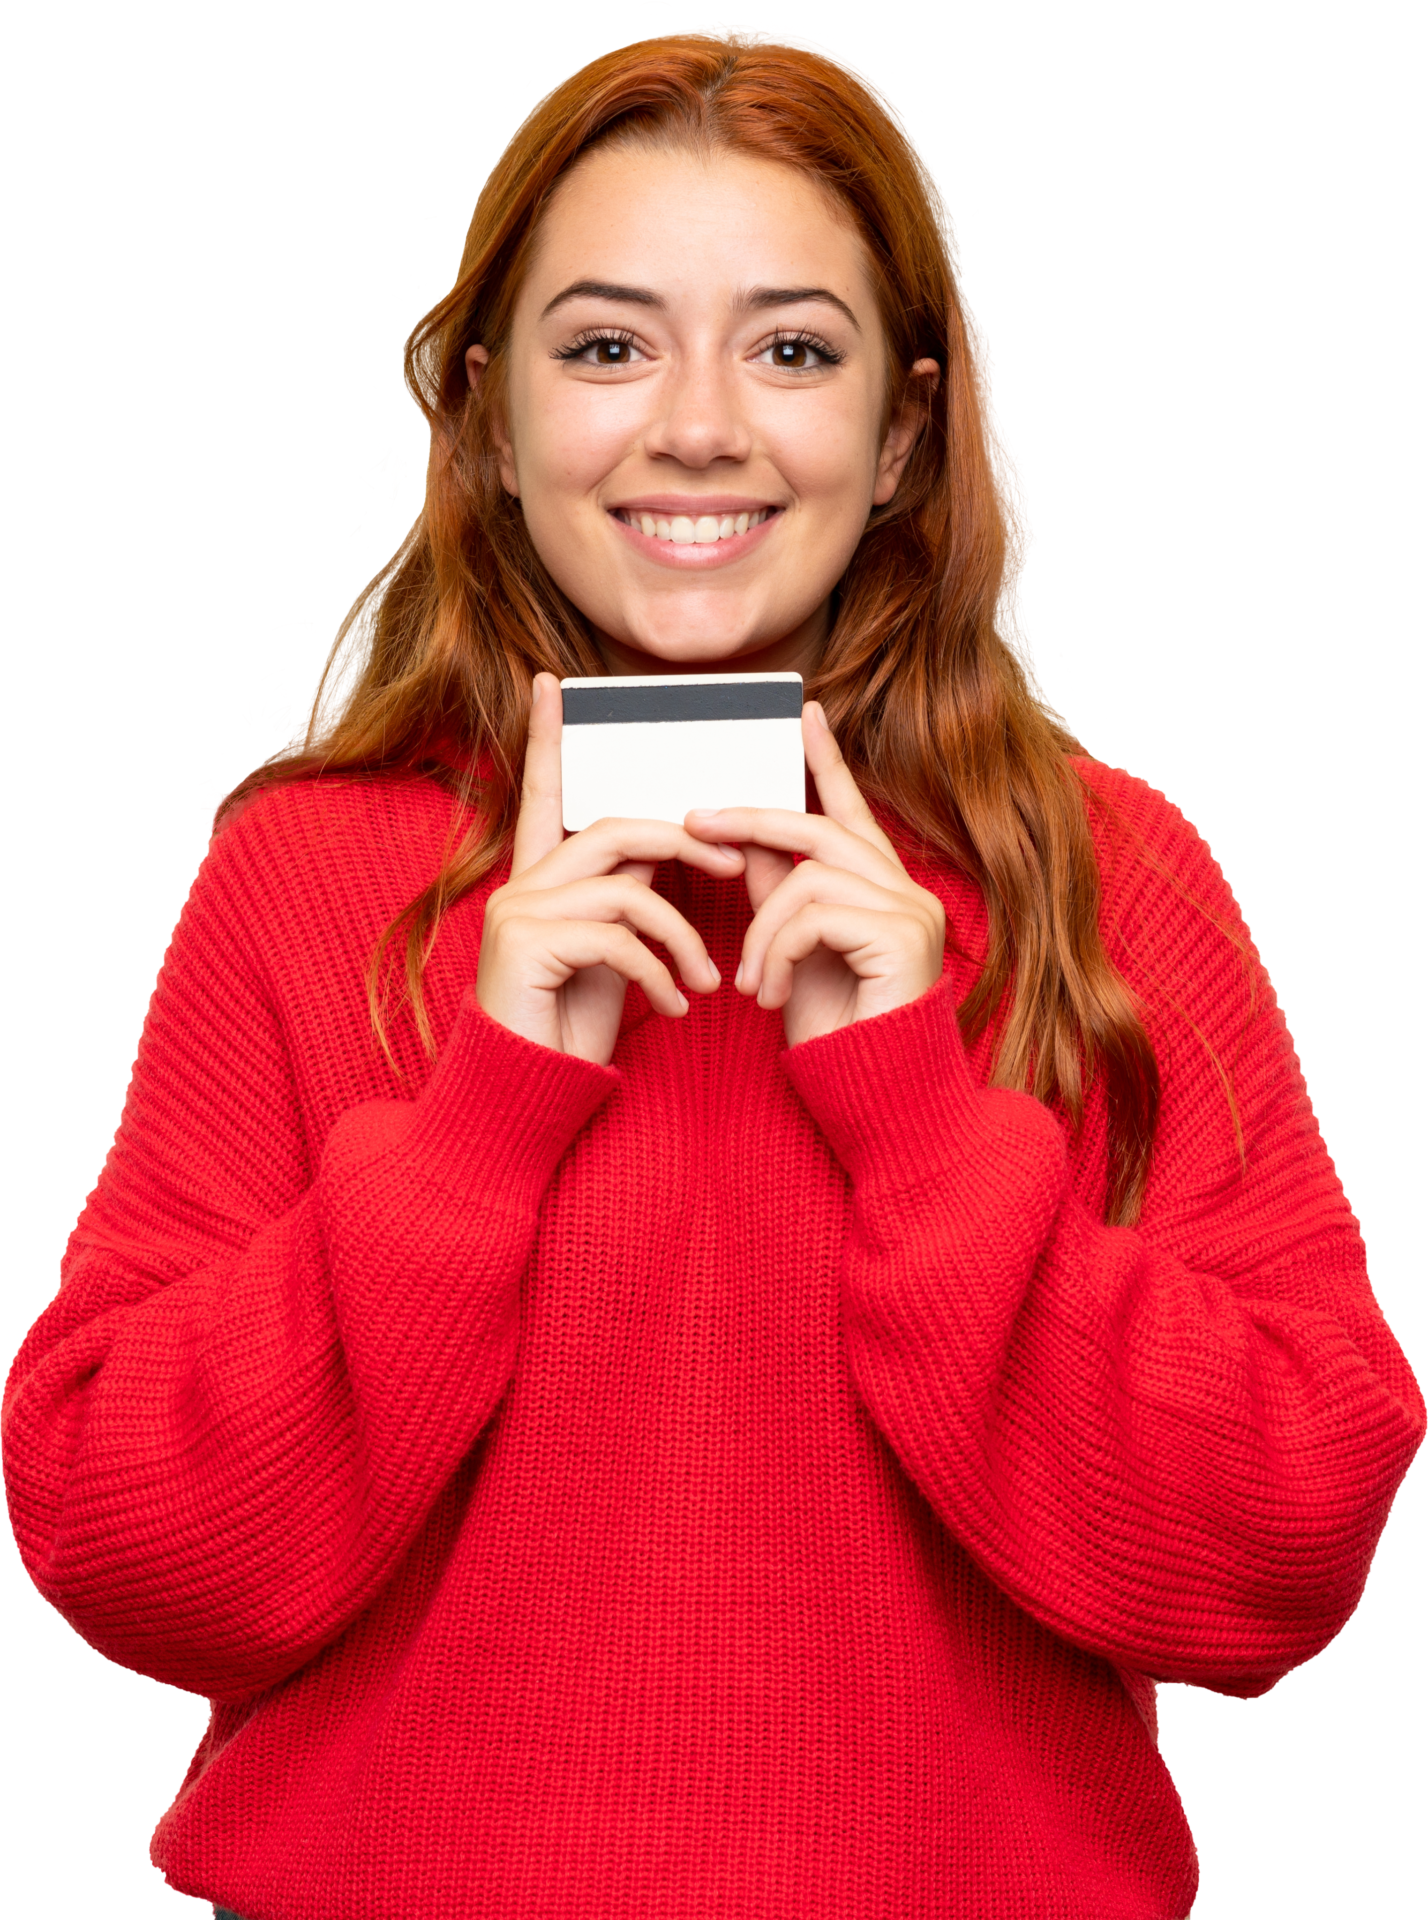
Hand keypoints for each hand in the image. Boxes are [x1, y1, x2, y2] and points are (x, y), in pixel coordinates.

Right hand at [476, 674, 742, 1065]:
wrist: (529, 1093)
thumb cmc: (573, 1027)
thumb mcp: (613, 954)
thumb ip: (631, 898)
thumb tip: (678, 848)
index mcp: (537, 880)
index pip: (544, 794)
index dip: (547, 738)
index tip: (553, 683)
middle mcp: (519, 885)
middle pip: (613, 828)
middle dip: (686, 843)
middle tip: (738, 870)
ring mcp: (517, 912)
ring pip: (627, 884)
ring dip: (683, 933)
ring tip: (709, 978)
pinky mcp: (525, 945)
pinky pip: (618, 936)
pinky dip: (661, 972)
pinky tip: (676, 1007)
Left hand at [683, 703, 946, 1048]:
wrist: (872, 1096)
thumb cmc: (834, 1031)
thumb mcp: (791, 952)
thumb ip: (776, 894)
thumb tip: (742, 840)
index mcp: (881, 889)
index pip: (849, 810)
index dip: (826, 761)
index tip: (803, 713)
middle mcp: (906, 890)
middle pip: (818, 828)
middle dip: (750, 819)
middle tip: (691, 820)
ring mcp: (911, 911)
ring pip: (807, 877)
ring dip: (761, 929)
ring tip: (750, 982)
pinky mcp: (903, 936)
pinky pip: (814, 915)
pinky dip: (778, 952)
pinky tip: (772, 995)